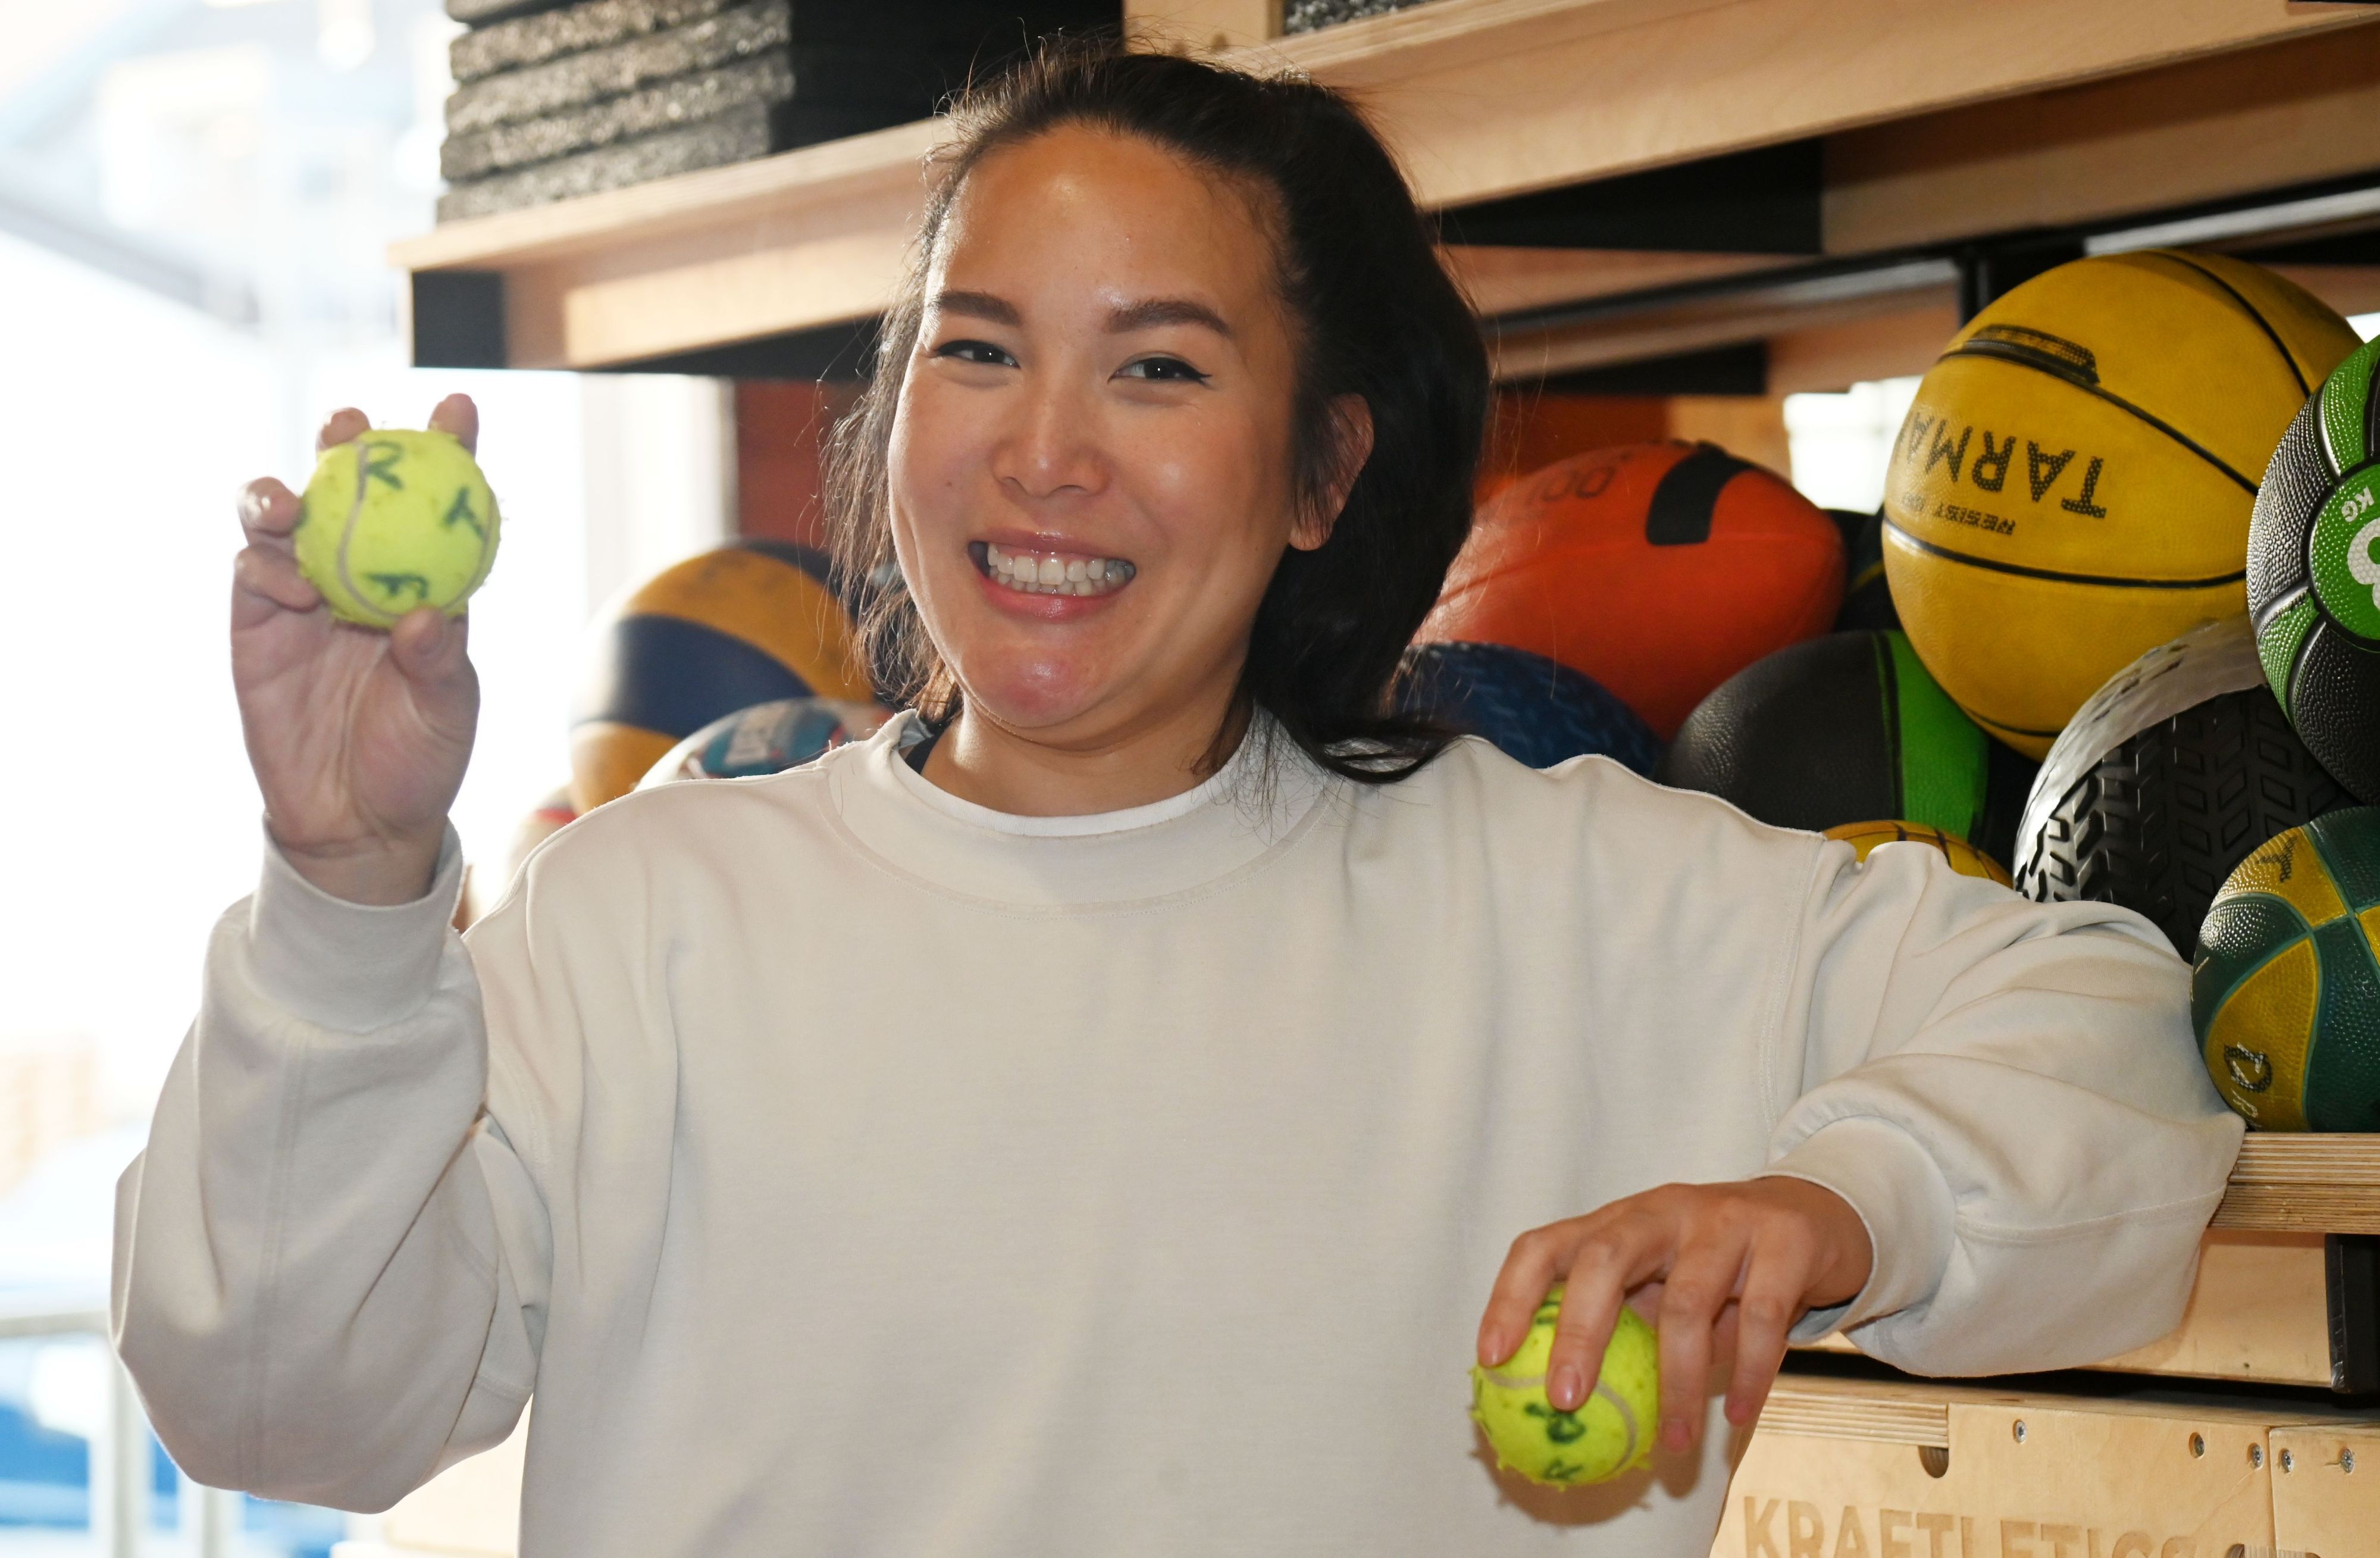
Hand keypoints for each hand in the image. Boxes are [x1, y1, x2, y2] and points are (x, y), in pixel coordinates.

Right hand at [233, 396, 482, 904]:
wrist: (358, 821)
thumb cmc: (420, 759)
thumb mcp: (449, 711)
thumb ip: (440, 660)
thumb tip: (427, 613)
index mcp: (422, 581)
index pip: (434, 505)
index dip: (445, 450)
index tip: (458, 409)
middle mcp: (360, 573)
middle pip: (348, 489)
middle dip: (347, 444)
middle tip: (353, 427)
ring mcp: (303, 594)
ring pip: (282, 517)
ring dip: (283, 494)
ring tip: (296, 502)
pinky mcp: (255, 625)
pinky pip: (250, 575)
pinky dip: (264, 565)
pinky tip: (291, 583)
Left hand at [1476, 1178, 1872, 1456]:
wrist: (1816, 1219)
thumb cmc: (1718, 1268)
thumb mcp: (1662, 1285)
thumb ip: (1622, 1331)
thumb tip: (1563, 1414)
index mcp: (1617, 1221)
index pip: (1545, 1245)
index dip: (1509, 1297)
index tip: (1490, 1358)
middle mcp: (1661, 1210)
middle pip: (1603, 1258)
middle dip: (1577, 1331)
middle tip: (1565, 1402)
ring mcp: (1723, 1219)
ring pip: (1686, 1302)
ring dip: (1676, 1384)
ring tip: (1676, 1445)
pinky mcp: (1783, 1241)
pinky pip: (1760, 1318)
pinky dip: (1747, 1374)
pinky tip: (1737, 1416)